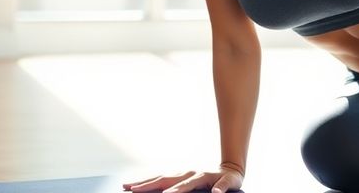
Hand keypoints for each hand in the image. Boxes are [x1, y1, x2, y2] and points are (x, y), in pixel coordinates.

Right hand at [122, 166, 242, 192]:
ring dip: (144, 182)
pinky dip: (149, 181)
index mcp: (200, 175)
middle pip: (165, 179)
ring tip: (127, 186)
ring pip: (160, 177)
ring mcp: (182, 173)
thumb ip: (223, 187)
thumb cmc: (230, 178)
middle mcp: (188, 172)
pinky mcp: (179, 175)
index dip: (175, 190)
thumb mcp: (231, 182)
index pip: (185, 185)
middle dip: (148, 184)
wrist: (230, 168)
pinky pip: (161, 178)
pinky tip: (138, 184)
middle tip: (132, 189)